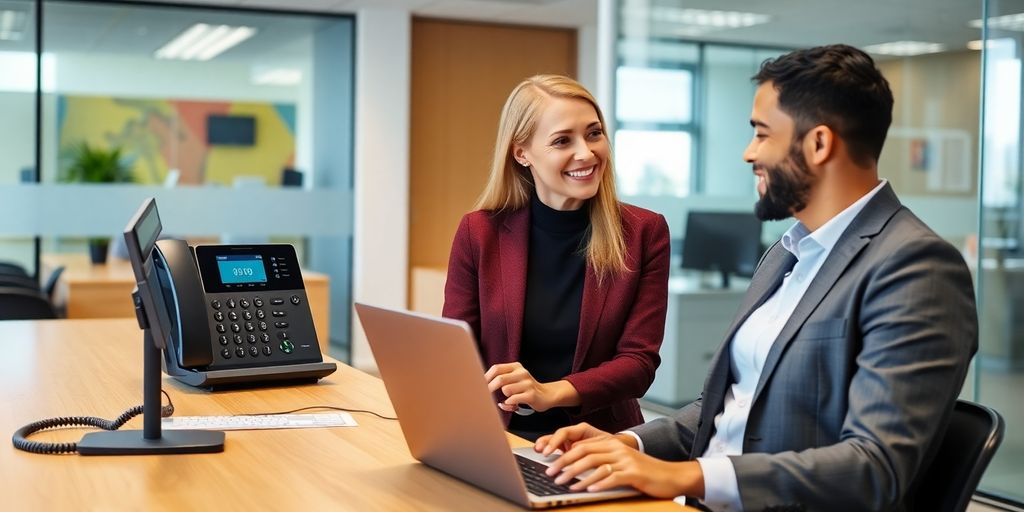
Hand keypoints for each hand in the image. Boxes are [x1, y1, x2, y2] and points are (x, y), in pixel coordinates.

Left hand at [485, 362, 578, 411]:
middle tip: (486, 396)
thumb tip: (482, 384)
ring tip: (509, 399)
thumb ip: (501, 378)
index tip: (480, 386)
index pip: (496, 368)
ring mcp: (528, 383)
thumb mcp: (515, 378)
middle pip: (500, 379)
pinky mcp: (531, 395)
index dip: (486, 378)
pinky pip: (513, 399)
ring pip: (506, 390)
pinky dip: (509, 404)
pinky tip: (513, 405)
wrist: (546, 395)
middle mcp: (522, 373)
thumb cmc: (525, 388)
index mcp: (516, 367)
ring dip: (504, 397)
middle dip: (490, 388)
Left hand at [541, 426, 704, 498]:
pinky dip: (598, 484)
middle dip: (565, 464)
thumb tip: (577, 469)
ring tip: (565, 484)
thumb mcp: (621, 463)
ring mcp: (626, 461)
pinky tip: (588, 490)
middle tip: (551, 474)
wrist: (671, 476)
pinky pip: (612, 478)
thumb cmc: (644, 473)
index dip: (564, 454)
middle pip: (585, 453)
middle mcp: (618, 449)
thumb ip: (602, 462)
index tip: (551, 464)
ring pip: (596, 465)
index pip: (582, 446)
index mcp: (612, 444)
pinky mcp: (634, 473)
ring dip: (577, 476)